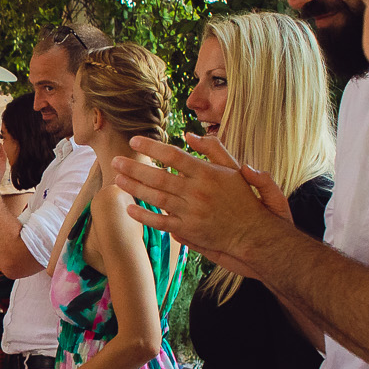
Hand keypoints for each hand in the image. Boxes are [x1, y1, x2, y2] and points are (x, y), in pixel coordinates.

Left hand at [110, 134, 292, 275]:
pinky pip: (160, 222)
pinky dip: (143, 215)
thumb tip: (190, 135)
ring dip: (134, 187)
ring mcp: (191, 212)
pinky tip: (129, 208)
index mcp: (206, 173)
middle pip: (158, 176)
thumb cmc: (242, 198)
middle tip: (115, 160)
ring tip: (117, 178)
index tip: (134, 140)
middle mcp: (196, 191)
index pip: (173, 155)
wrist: (252, 233)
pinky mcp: (188, 230)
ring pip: (156, 198)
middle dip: (134, 167)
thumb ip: (213, 149)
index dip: (151, 147)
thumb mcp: (233, 168)